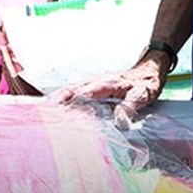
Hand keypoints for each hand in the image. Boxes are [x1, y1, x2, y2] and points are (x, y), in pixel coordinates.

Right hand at [48, 56, 165, 128]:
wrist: (149, 69)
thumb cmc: (146, 82)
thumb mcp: (143, 95)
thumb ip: (130, 107)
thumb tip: (120, 123)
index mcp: (106, 83)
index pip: (84, 93)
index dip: (71, 103)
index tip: (60, 114)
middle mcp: (96, 81)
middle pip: (70, 89)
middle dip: (55, 100)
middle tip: (42, 113)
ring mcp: (93, 83)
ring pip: (69, 90)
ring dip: (56, 100)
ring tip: (43, 113)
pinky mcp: (93, 87)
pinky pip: (74, 92)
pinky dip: (63, 99)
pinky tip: (56, 109)